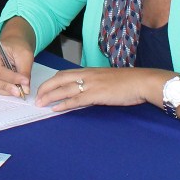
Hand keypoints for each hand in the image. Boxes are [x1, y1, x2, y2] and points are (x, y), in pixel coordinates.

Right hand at [0, 39, 33, 98]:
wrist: (12, 45)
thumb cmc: (16, 47)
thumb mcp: (25, 55)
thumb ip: (24, 71)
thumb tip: (25, 89)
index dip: (11, 78)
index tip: (25, 82)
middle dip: (5, 87)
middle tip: (19, 92)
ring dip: (4, 90)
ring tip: (18, 90)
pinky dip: (2, 90)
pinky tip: (12, 89)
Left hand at [33, 67, 171, 110]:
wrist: (142, 82)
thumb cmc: (129, 83)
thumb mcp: (108, 80)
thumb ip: (96, 84)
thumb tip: (87, 92)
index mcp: (90, 71)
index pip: (65, 73)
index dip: (52, 81)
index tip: (43, 87)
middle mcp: (88, 75)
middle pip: (59, 79)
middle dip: (45, 88)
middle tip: (36, 96)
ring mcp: (91, 84)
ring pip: (64, 89)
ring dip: (50, 96)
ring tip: (40, 104)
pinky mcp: (96, 94)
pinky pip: (75, 99)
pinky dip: (63, 104)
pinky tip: (55, 108)